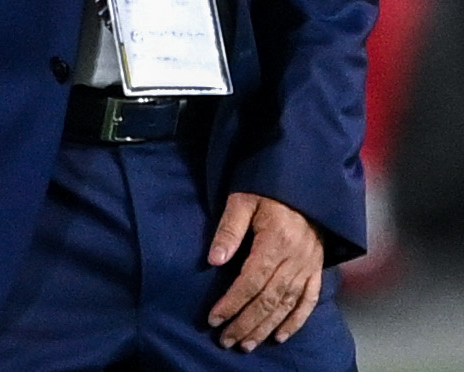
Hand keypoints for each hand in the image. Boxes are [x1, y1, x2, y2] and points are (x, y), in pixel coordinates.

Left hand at [207, 192, 324, 351]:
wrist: (306, 185)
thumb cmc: (268, 190)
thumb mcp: (242, 200)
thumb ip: (228, 230)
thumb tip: (213, 260)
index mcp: (275, 241)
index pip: (251, 281)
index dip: (232, 303)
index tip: (214, 318)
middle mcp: (295, 259)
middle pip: (269, 299)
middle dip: (246, 323)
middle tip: (226, 341)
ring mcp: (308, 267)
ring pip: (287, 305)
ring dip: (266, 328)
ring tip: (246, 344)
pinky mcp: (316, 270)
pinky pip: (309, 301)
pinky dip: (296, 322)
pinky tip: (280, 336)